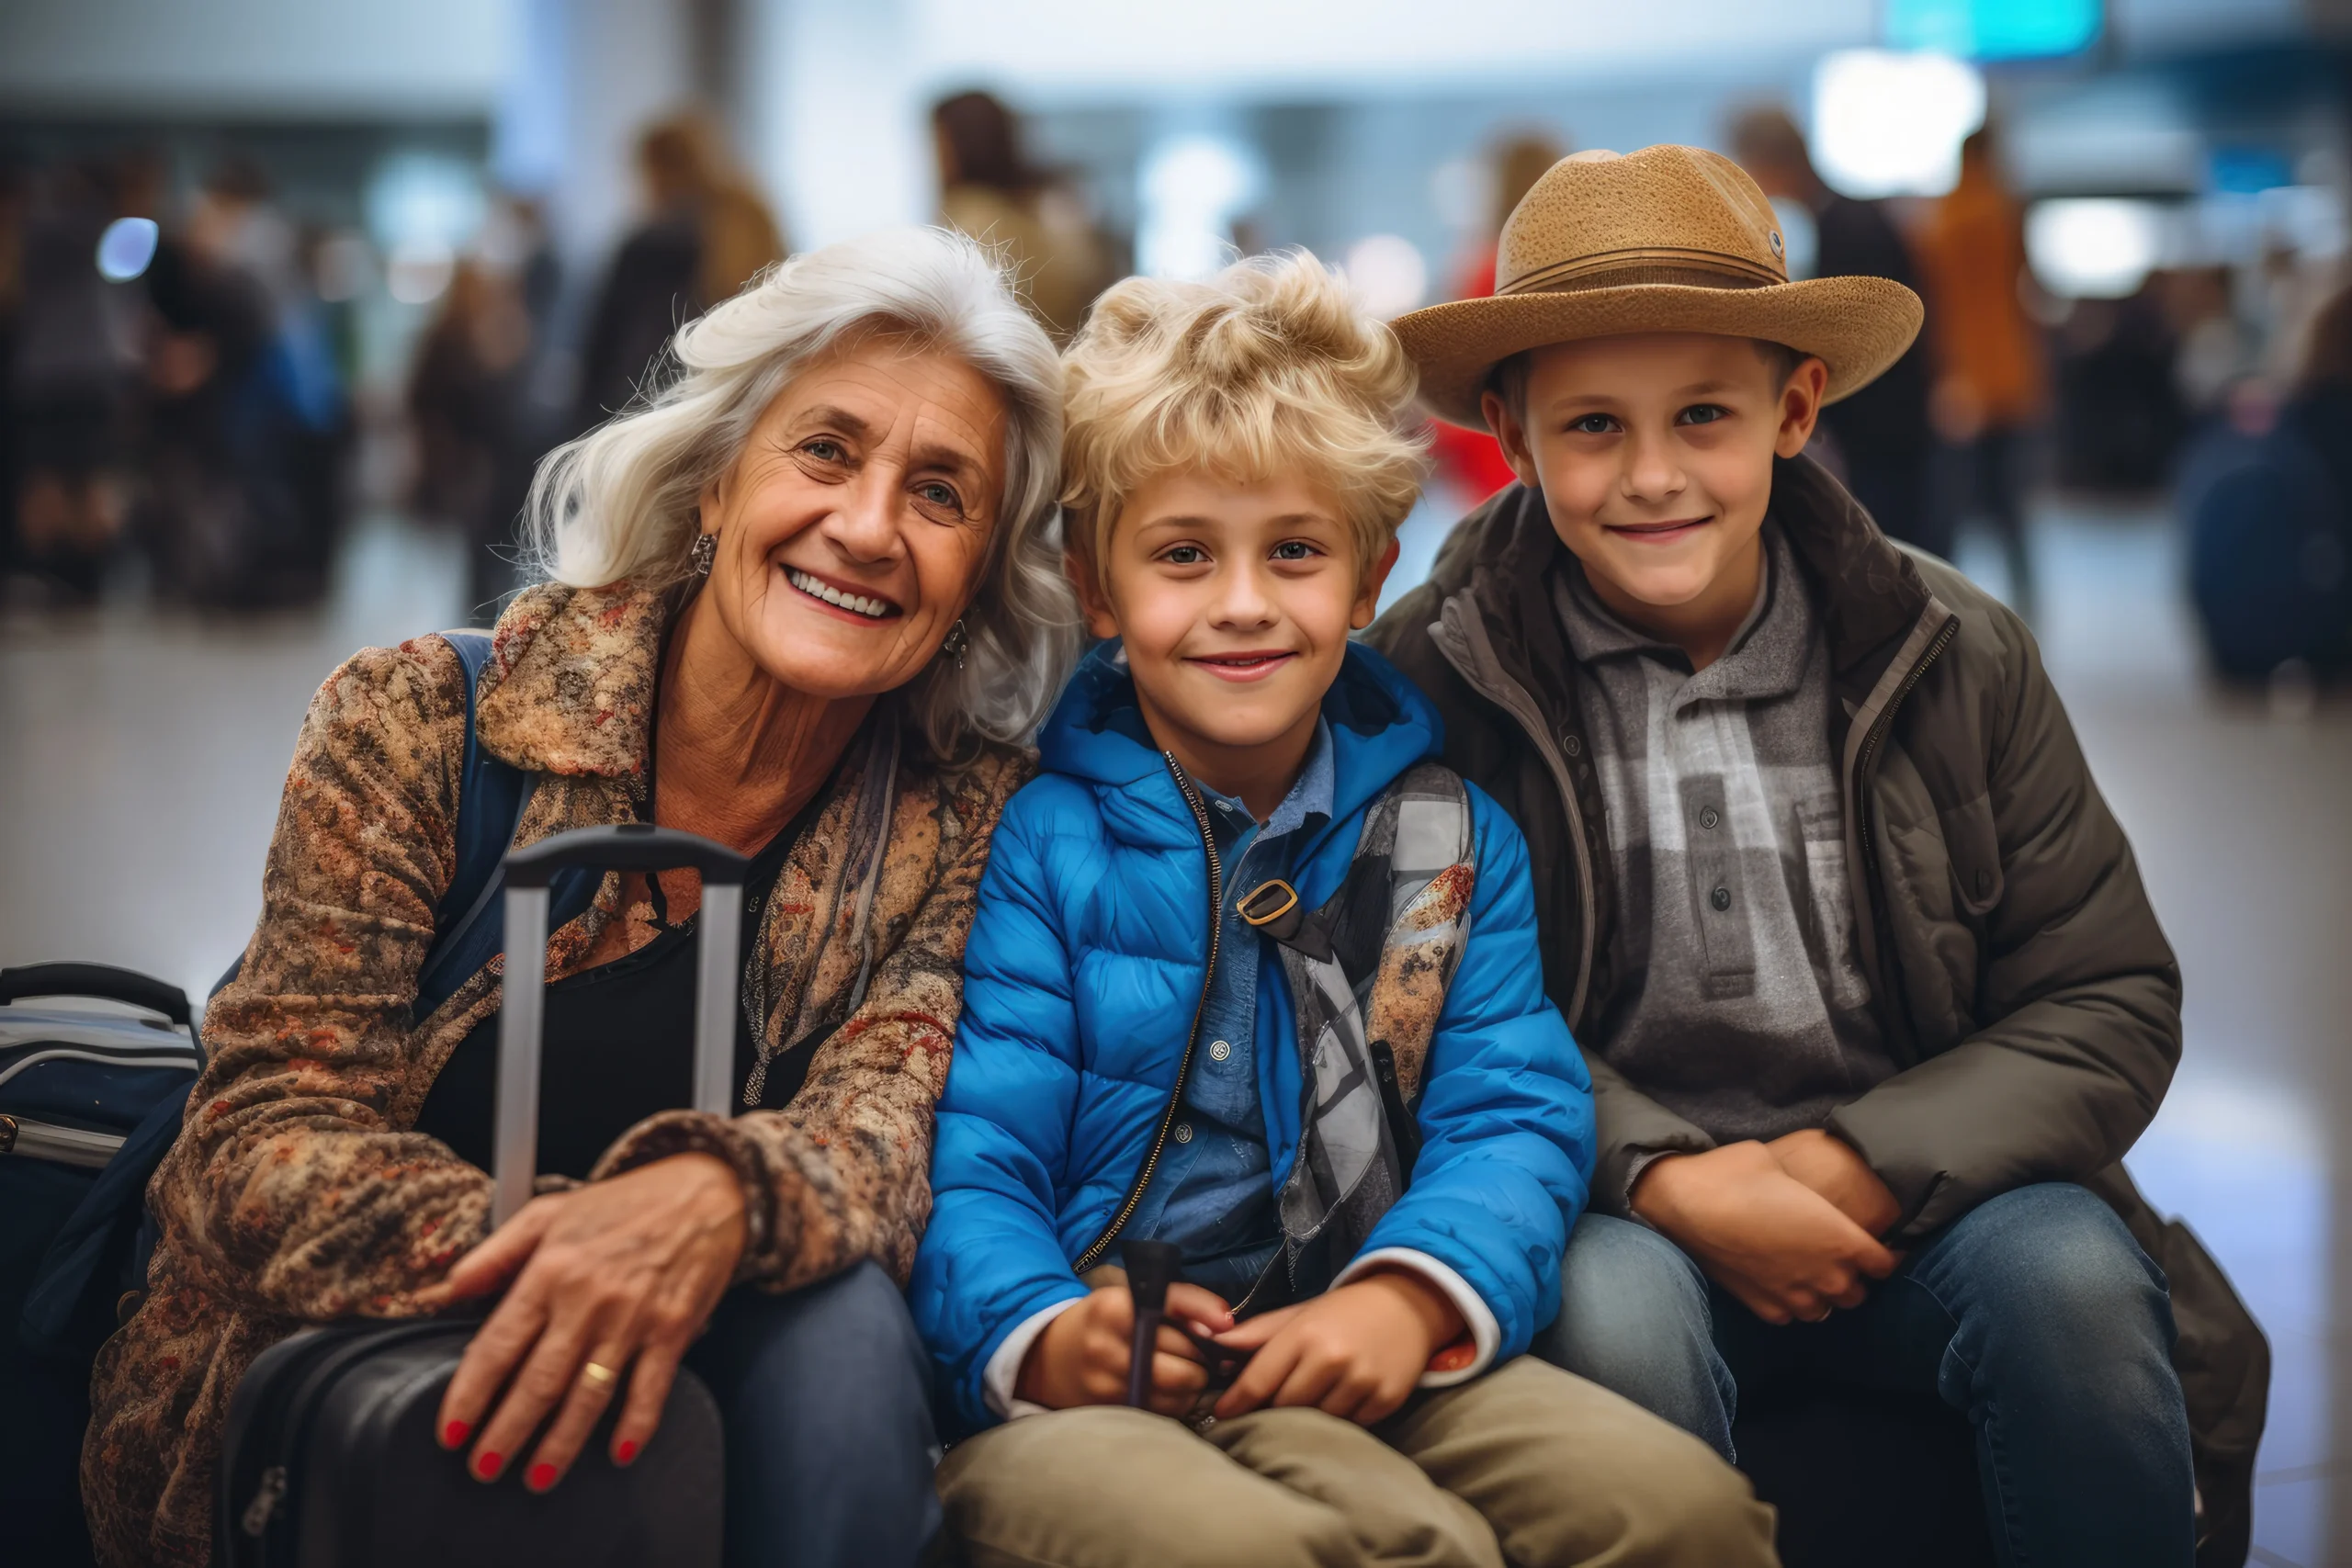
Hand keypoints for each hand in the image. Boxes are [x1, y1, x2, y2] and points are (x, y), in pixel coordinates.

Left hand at [418, 1153, 746, 1491]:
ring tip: (536, 1479)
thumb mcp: (549, 1212)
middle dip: (506, 1433)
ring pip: (588, 1395)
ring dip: (560, 1444)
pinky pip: (650, 1388)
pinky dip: (636, 1424)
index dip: (470, 1395)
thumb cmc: (621, 1204)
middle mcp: (588, 1299)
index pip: (497, 1345)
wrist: (704, 1191)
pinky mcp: (672, 1330)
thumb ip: (496, 1253)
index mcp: (550, 1271)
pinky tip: (618, 1453)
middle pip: (538, 1382)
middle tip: (482, 1469)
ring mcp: (633, 1318)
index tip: (450, 1433)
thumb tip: (446, 1290)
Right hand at [1014, 1283, 1233, 1416]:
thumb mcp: (1128, 1298)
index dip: (1206, 1315)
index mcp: (1115, 1308)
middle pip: (1184, 1360)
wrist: (1046, 1357)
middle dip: (1204, 1360)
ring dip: (1193, 1386)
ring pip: (1178, 1392)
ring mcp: (1108, 1382)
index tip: (1227, 1325)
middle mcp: (1109, 1345)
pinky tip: (1169, 1391)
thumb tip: (1225, 1324)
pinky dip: (1175, 1403)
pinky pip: (1162, 1411)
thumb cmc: (1100, 1322)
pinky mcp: (1110, 1410)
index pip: (1173, 1306)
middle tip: (1205, 1356)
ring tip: (1187, 1374)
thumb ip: (1177, 1305)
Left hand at [1209, 1269, 1463, 1425]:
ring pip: (1317, 1420)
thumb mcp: (1298, 1315)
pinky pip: (1349, 1425)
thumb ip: (1256, 1334)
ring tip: (1308, 1401)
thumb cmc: (1342, 1312)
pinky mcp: (1386, 1400)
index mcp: (1305, 1334)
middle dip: (1272, 1408)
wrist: (1407, 1306)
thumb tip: (1213, 1346)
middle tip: (1267, 1406)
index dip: (1236, 1402)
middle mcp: (1333, 1358)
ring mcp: (1362, 1381)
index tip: (1221, 1413)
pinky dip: (1340, 1420)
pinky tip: (1340, 1400)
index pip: (1260, 1380)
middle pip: (1285, 1406)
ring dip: (1307, 1416)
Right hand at [1631, 1142, 1898, 1325]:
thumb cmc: (1736, 1172)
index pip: (1885, 1263)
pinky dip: (1792, 1304)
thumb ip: (1805, 1189)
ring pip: (1827, 1310)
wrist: (1686, 1202)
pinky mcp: (1763, 1305)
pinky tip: (1780, 1286)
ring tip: (1809, 1275)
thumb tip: (1800, 1189)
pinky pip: (1791, 1316)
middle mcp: (1825, 1274)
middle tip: (1838, 1256)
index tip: (1879, 1245)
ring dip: (1824, 1295)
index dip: (1885, 1254)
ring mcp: (1793, 1294)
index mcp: (1841, 1238)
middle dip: (1854, 1277)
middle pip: (1859, 1292)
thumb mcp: (1781, 1165)